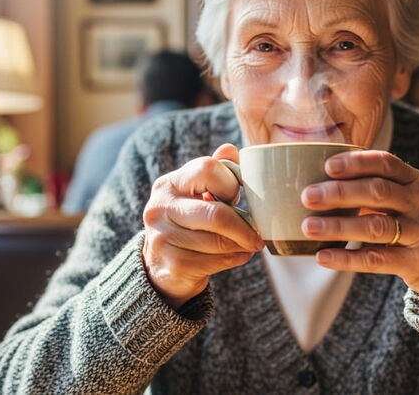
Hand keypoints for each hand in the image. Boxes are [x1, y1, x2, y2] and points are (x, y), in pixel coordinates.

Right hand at [142, 144, 263, 308]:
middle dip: (245, 226)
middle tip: (258, 234)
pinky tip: (237, 256)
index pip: (207, 168)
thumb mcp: (198, 194)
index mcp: (168, 184)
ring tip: (248, 244)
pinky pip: (217, 262)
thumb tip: (230, 149)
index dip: (231, 183)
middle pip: (217, 214)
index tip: (238, 196)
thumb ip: (216, 172)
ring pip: (220, 241)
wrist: (163, 268)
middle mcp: (159, 208)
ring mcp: (162, 238)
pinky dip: (236, 259)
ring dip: (242, 245)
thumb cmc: (190, 224)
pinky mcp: (173, 266)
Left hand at [300, 151, 418, 302]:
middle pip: (379, 192)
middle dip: (340, 193)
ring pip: (375, 227)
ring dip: (338, 226)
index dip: (357, 163)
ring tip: (308, 227)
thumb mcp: (408, 198)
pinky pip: (376, 260)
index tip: (327, 166)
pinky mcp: (416, 263)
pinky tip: (323, 256)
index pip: (387, 164)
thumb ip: (376, 188)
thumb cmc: (417, 223)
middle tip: (308, 196)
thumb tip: (319, 182)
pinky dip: (347, 259)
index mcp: (417, 181)